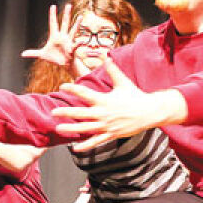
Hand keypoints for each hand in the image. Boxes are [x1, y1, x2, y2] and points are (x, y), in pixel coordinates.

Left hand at [21, 3, 79, 66]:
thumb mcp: (42, 54)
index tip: (53, 6)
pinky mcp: (72, 48)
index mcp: (54, 36)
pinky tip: (81, 42)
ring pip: (73, 30)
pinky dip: (79, 43)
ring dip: (77, 24)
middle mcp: (62, 36)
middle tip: (68, 5)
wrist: (64, 64)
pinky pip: (76, 45)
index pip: (53, 23)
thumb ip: (33, 53)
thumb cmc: (54, 58)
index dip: (52, 15)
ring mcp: (68, 41)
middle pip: (65, 23)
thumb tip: (22, 54)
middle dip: (66, 14)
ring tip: (80, 17)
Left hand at [51, 58, 184, 151]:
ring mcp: (107, 125)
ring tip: (58, 128)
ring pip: (86, 128)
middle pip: (81, 114)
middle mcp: (104, 113)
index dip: (73, 89)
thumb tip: (105, 55)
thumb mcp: (123, 82)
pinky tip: (75, 147)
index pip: (85, 93)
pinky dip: (86, 145)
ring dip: (72, 129)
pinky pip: (97, 141)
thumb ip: (112, 69)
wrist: (150, 112)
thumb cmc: (135, 95)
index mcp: (105, 100)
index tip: (63, 86)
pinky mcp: (111, 134)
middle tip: (53, 112)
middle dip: (66, 113)